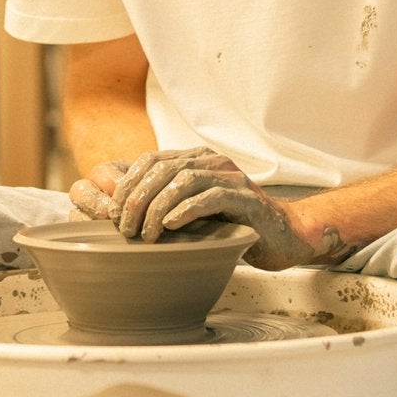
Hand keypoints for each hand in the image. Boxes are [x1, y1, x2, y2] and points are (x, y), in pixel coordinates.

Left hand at [72, 147, 352, 270]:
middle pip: (162, 169)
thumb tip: (115, 207)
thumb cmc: (231, 226)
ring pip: (183, 181)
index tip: (114, 216)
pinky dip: (187, 210)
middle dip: (136, 200)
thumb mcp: (190, 212)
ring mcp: (230, 177)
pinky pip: (211, 197)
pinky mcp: (246, 199)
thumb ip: (160, 204)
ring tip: (146, 235)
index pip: (150, 161)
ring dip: (157, 208)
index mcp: (195, 160)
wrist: (282, 236)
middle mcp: (211, 162)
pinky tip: (171, 226)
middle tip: (125, 230)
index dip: (127, 186)